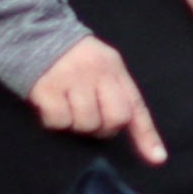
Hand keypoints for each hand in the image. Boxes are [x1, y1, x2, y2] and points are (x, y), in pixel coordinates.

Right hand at [29, 33, 165, 164]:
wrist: (35, 34)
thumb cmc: (73, 59)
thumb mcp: (102, 66)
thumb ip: (116, 93)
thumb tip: (126, 127)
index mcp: (114, 69)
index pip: (136, 106)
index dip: (147, 136)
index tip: (157, 159)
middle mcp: (97, 73)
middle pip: (115, 119)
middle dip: (104, 128)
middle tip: (90, 119)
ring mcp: (72, 80)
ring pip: (86, 123)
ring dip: (76, 124)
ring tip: (68, 106)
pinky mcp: (48, 88)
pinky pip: (59, 121)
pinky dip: (55, 121)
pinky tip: (51, 105)